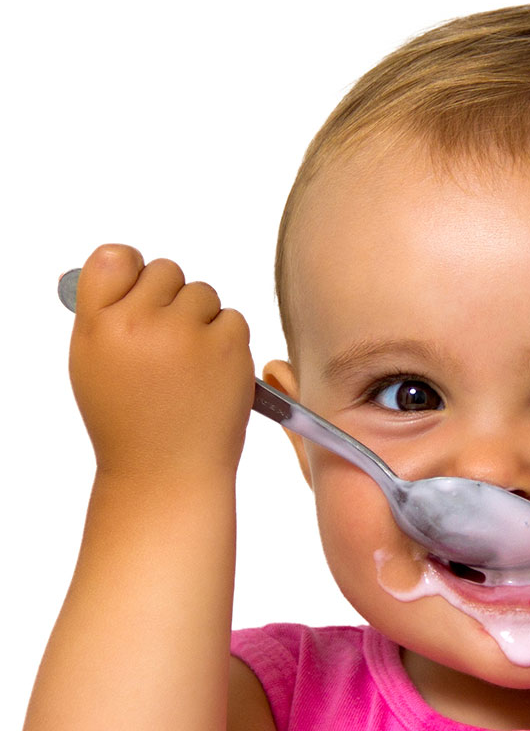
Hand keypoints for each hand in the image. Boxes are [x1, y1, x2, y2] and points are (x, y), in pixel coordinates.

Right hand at [68, 243, 253, 477]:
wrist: (167, 473)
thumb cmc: (130, 422)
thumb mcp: (94, 364)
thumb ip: (106, 314)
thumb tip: (126, 267)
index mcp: (97, 324)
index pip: (114, 257)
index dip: (133, 274)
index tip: (141, 297)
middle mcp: (139, 322)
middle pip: (167, 271)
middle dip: (172, 301)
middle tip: (168, 348)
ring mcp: (185, 332)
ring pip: (203, 293)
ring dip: (202, 321)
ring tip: (188, 368)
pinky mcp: (226, 345)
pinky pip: (233, 318)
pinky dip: (228, 341)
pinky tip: (212, 375)